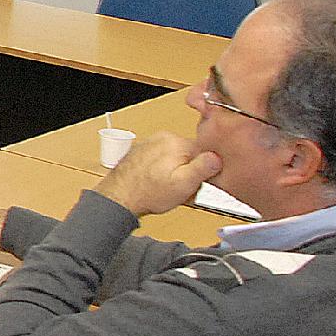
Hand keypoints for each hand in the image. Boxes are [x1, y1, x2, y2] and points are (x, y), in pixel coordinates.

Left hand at [97, 131, 221, 217]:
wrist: (118, 198)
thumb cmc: (148, 194)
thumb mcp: (184, 184)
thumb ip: (204, 168)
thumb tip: (217, 157)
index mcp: (176, 141)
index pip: (204, 153)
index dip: (204, 172)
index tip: (198, 183)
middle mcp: (161, 138)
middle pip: (190, 155)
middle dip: (189, 173)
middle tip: (182, 189)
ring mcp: (149, 144)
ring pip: (175, 159)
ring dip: (176, 174)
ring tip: (167, 189)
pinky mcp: (141, 153)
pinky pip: (161, 161)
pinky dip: (162, 172)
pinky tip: (157, 184)